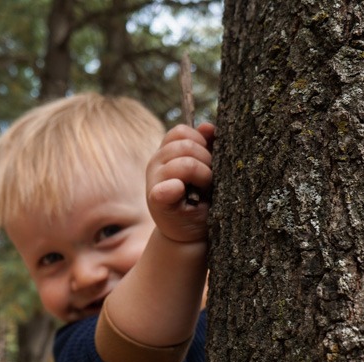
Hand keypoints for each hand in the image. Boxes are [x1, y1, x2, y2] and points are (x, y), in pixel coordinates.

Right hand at [146, 123, 214, 243]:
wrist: (189, 233)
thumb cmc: (201, 199)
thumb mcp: (206, 168)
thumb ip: (206, 145)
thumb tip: (208, 126)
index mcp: (166, 152)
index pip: (181, 132)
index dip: (200, 141)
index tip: (209, 160)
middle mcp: (156, 163)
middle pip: (185, 146)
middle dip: (206, 160)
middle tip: (210, 180)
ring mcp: (154, 181)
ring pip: (185, 163)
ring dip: (203, 175)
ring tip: (205, 188)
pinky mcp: (156, 201)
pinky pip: (165, 188)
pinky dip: (174, 188)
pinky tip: (182, 192)